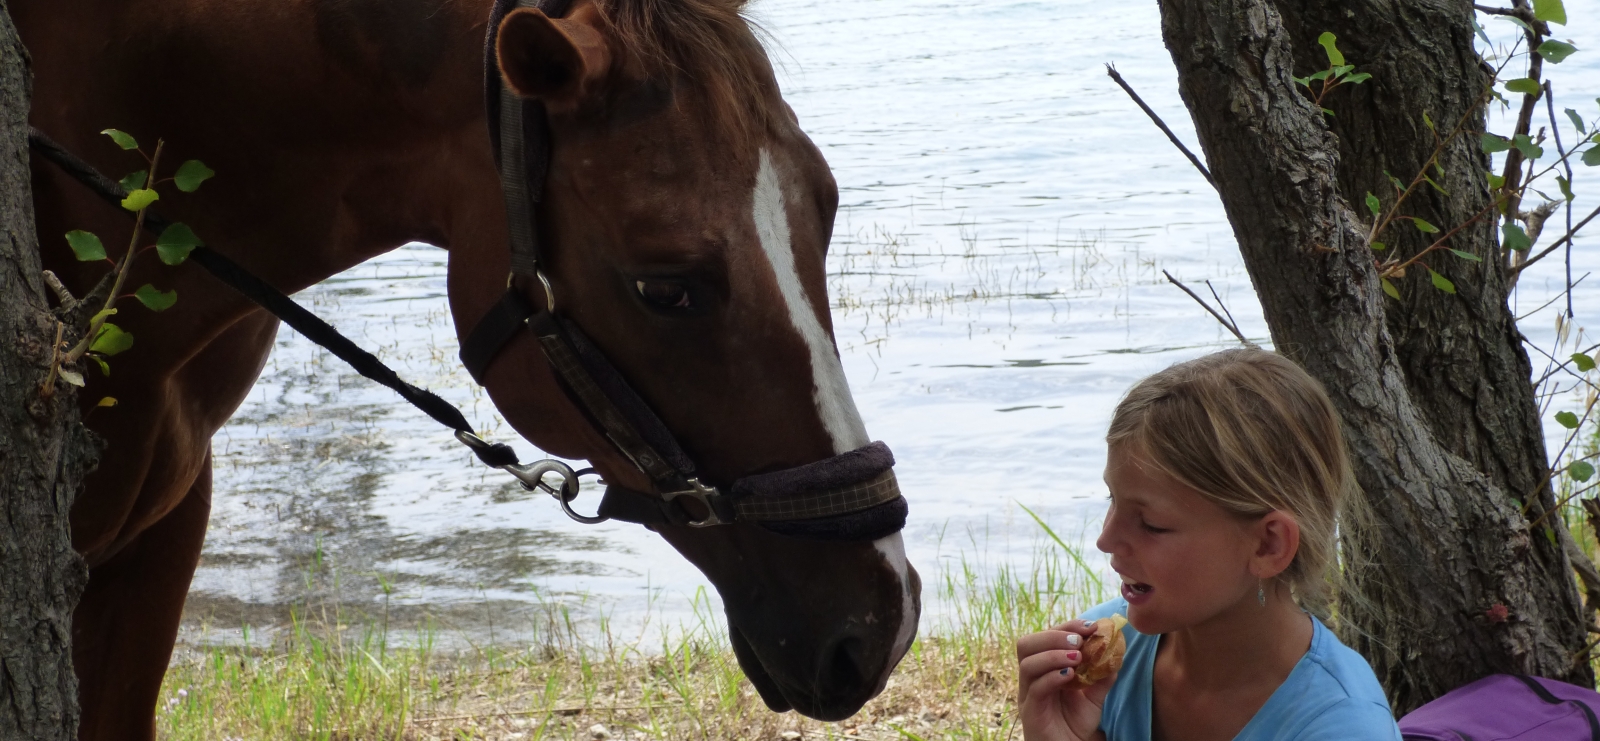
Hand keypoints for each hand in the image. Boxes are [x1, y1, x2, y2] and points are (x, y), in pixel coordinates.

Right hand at [1016, 619, 1117, 740]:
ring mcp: (1027, 693)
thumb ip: (1102, 675)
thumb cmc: (1075, 724)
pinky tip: (1071, 676)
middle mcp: (1031, 677)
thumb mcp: (1094, 696)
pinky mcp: (1030, 711)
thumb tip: (1116, 651)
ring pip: (1027, 663)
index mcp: (1042, 668)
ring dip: (1053, 654)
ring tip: (1078, 659)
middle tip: (1079, 641)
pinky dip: (1053, 676)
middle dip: (1054, 636)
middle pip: (1026, 644)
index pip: (1045, 636)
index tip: (1091, 627)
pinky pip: (1035, 687)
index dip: (1067, 627)